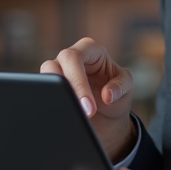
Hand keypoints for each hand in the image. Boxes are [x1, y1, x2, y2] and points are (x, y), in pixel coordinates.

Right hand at [40, 37, 135, 159]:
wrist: (108, 115)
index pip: (74, 57)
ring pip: (43, 79)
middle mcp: (69, 58)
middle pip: (53, 65)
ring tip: (72, 117)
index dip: (77, 81)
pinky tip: (62, 119)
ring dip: (55, 97)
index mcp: (90, 50)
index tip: (89, 107)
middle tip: (82, 114)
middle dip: (65, 91)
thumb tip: (107, 95)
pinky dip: (51, 105)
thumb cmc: (117, 93)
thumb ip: (121, 86)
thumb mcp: (127, 87)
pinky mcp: (51, 90)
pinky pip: (43, 94)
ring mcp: (58, 73)